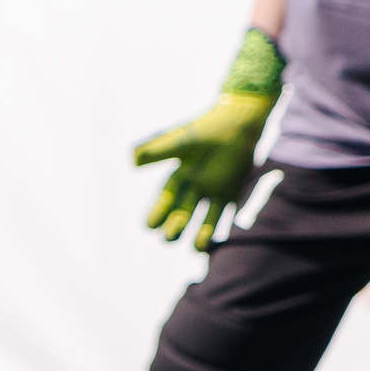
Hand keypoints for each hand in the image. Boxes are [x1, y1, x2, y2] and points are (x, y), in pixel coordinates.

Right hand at [134, 92, 274, 251]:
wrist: (238, 121)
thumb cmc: (207, 128)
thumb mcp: (181, 140)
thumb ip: (159, 151)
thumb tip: (132, 160)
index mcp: (180, 173)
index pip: (166, 197)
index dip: (157, 212)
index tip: (149, 227)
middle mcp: (195, 185)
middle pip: (182, 211)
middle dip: (175, 226)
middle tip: (169, 237)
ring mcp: (214, 190)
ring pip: (204, 218)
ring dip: (199, 233)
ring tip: (195, 249)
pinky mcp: (232, 192)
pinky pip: (224, 215)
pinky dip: (219, 229)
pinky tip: (214, 243)